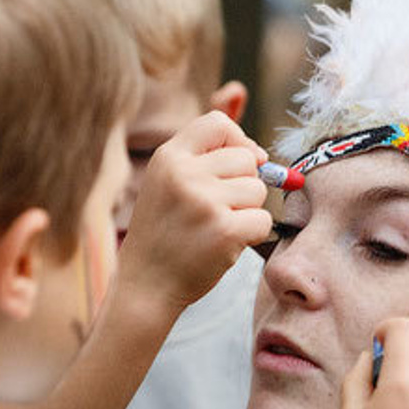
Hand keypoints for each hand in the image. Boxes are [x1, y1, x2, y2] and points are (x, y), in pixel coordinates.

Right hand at [116, 113, 272, 315]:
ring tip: (216, 227)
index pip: (218, 124)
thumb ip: (206, 158)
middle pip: (246, 159)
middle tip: (217, 209)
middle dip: (243, 183)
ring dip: (247, 210)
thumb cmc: (165, 233)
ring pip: (258, 189)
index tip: (237, 165)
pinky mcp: (224, 230)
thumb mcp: (169, 183)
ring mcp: (205, 202)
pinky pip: (263, 220)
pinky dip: (252, 235)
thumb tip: (261, 154)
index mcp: (169, 156)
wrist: (145, 284)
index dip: (238, 141)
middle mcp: (184, 173)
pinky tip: (225, 244)